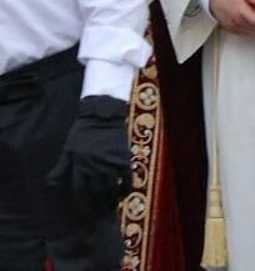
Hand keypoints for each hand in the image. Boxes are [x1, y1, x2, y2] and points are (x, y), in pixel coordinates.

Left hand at [46, 96, 131, 211]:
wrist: (102, 116)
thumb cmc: (82, 132)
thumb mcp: (68, 149)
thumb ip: (60, 168)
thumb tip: (50, 184)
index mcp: (79, 166)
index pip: (80, 191)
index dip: (83, 204)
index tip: (86, 213)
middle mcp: (94, 167)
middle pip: (97, 192)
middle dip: (98, 206)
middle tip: (100, 216)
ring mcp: (110, 163)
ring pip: (111, 188)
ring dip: (111, 200)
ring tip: (111, 208)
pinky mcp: (123, 158)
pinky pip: (126, 178)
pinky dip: (126, 188)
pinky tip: (124, 195)